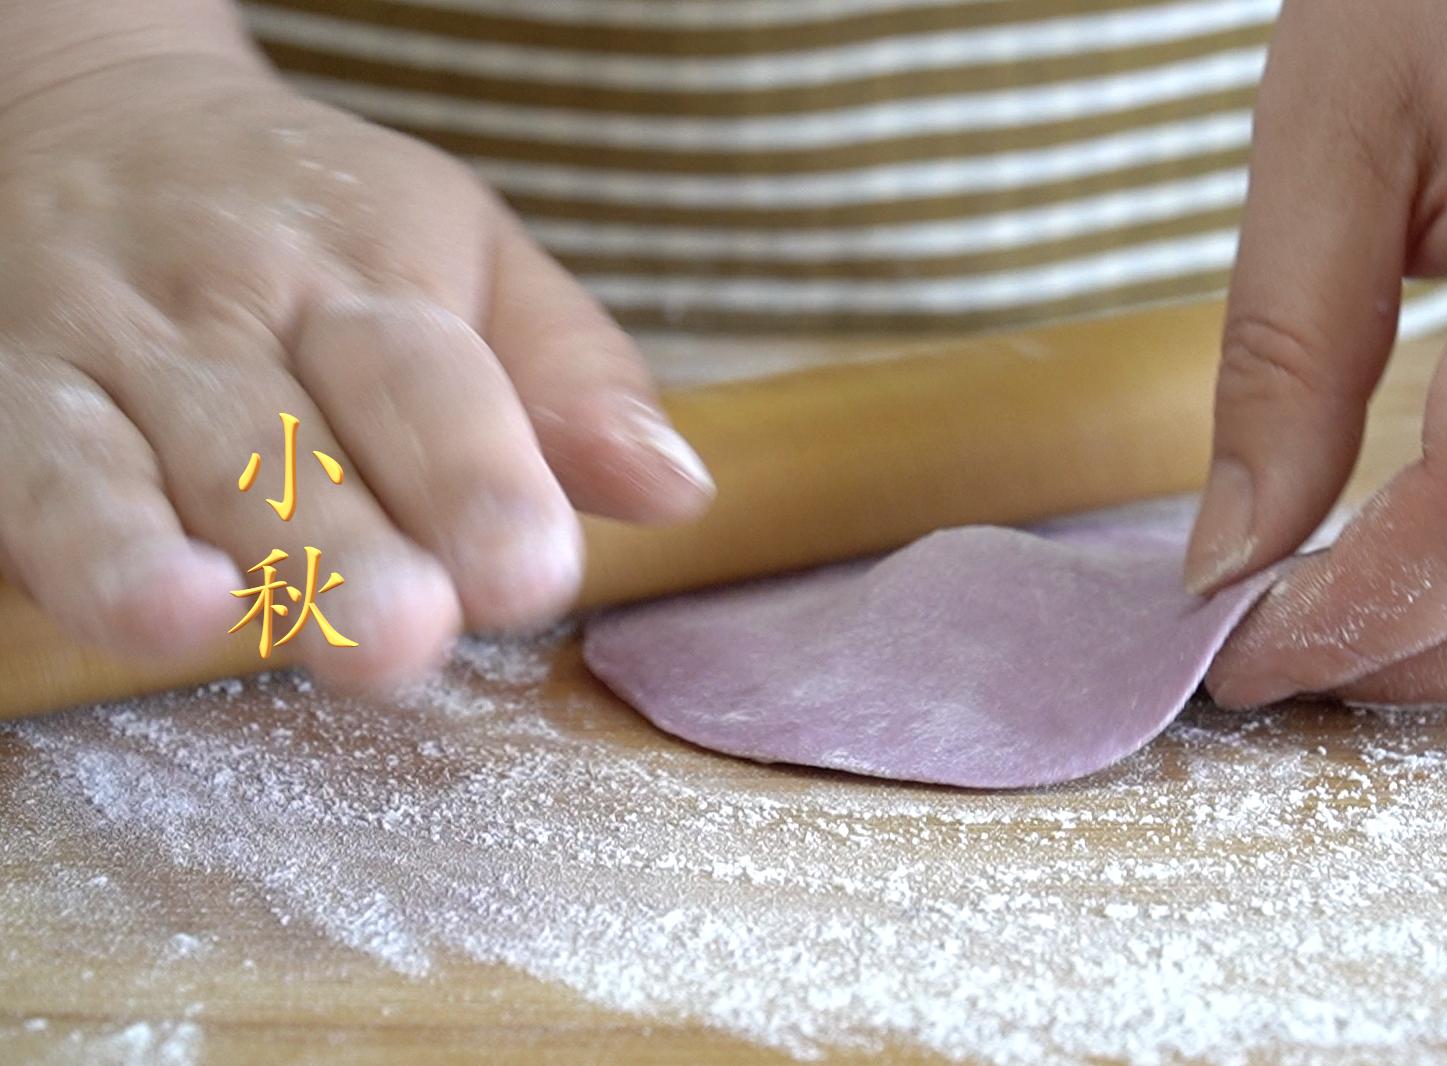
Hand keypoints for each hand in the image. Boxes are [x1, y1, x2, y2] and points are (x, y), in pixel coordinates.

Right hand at [0, 56, 712, 685]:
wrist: (105, 123)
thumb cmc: (331, 232)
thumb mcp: (474, 264)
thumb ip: (570, 379)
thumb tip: (676, 489)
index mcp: (372, 273)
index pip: (428, 378)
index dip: (477, 477)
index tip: (527, 573)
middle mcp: (230, 308)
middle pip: (284, 435)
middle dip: (338, 541)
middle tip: (398, 635)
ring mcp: (101, 352)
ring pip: (127, 456)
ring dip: (161, 547)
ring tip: (207, 618)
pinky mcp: (2, 396)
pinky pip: (27, 475)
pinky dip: (68, 543)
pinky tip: (125, 608)